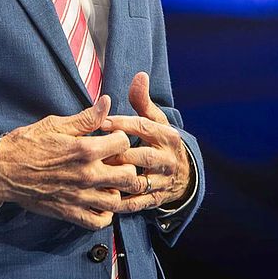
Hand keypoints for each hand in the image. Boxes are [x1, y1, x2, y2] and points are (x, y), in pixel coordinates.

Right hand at [0, 95, 142, 229]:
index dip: (121, 138)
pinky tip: (100, 201)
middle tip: (117, 162)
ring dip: (118, 191)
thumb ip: (85, 118)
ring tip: (110, 182)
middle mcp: (87, 175)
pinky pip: (99, 221)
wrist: (2, 170)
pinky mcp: (70, 212)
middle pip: (128, 175)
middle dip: (127, 166)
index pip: (123, 143)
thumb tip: (106, 102)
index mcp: (84, 149)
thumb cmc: (27, 144)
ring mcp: (80, 196)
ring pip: (117, 200)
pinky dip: (105, 214)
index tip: (113, 138)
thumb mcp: (55, 125)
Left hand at [101, 72, 190, 211]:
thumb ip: (143, 100)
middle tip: (95, 152)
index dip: (122, 124)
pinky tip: (102, 196)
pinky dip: (121, 202)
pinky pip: (138, 203)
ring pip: (139, 181)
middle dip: (119, 154)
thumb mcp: (156, 120)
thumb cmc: (159, 140)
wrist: (182, 174)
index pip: (144, 127)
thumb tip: (140, 75)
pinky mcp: (157, 199)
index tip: (101, 122)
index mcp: (167, 136)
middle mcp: (168, 159)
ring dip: (118, 179)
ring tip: (96, 175)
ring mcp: (164, 181)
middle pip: (142, 156)